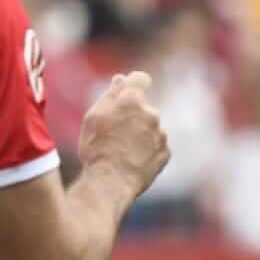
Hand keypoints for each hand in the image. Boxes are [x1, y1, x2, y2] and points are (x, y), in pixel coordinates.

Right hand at [77, 71, 169, 195]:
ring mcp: (161, 134)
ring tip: (121, 150)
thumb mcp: (93, 117)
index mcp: (132, 101)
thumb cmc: (97, 147)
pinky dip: (146, 149)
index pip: (140, 79)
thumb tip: (122, 80)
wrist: (111, 181)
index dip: (134, 82)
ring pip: (150, 127)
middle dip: (132, 115)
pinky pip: (156, 145)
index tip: (128, 90)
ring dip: (140, 133)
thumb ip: (111, 95)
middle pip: (143, 107)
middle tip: (113, 131)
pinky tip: (131, 159)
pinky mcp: (166, 153)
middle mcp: (151, 114)